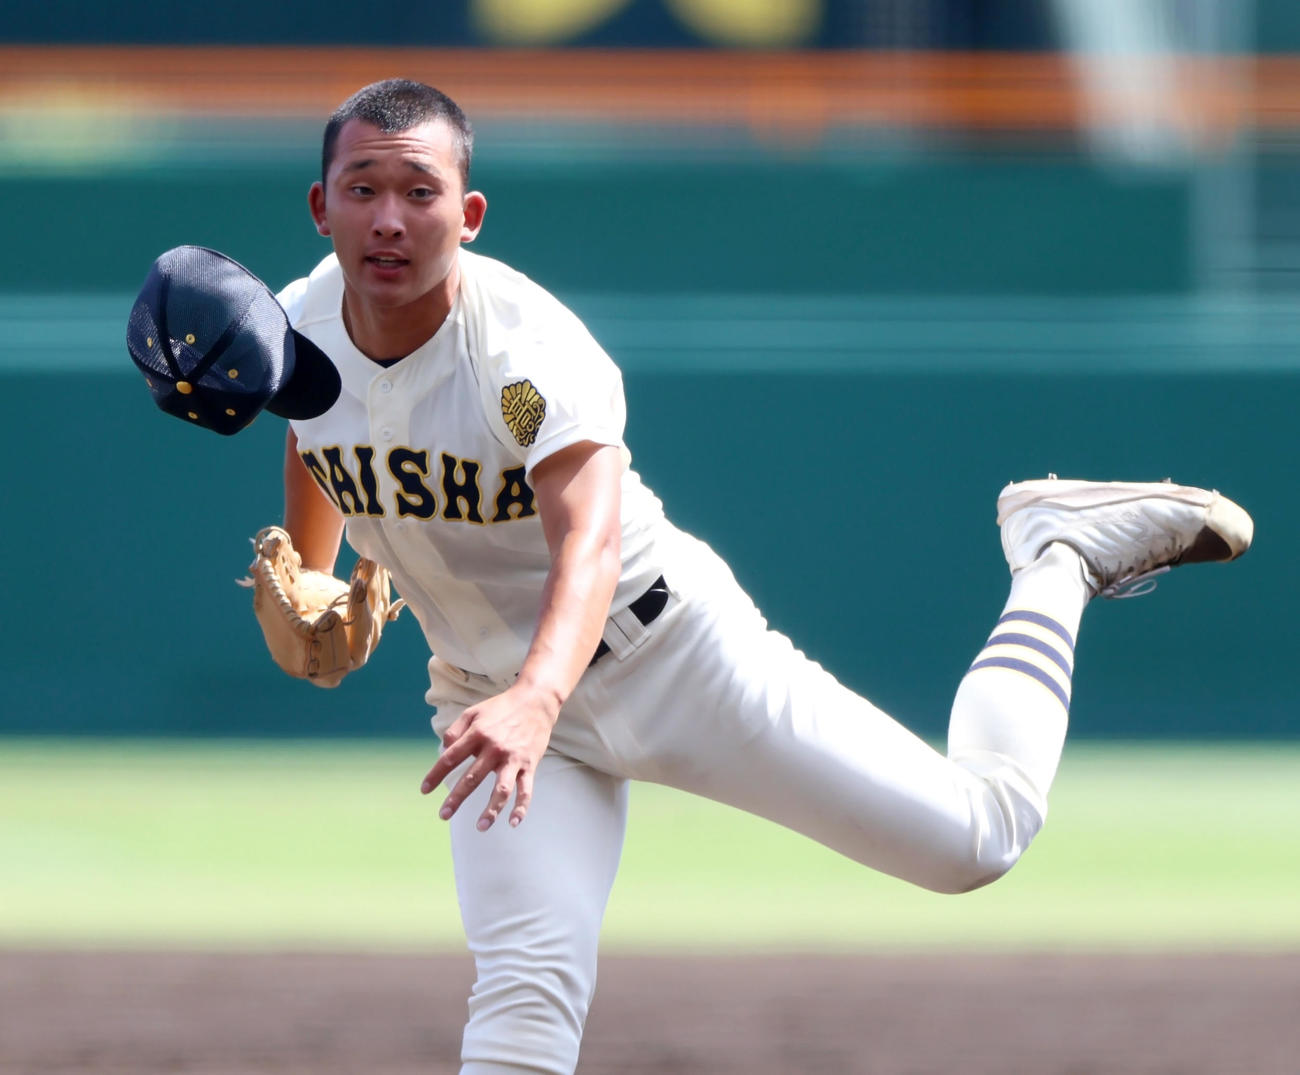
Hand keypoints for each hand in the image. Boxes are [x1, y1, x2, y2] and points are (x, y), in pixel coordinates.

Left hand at [419, 685, 559, 829]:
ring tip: (481, 826)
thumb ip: (456, 730)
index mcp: (477, 734)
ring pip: (501, 790)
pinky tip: (513, 822)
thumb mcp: (473, 711)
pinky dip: (521, 808)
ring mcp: (513, 758)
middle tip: (443, 815)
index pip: (451, 758)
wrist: (536, 700)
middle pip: (472, 778)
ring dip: (491, 810)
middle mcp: (494, 748)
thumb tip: (444, 749)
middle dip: (456, 799)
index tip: (425, 790)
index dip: (436, 774)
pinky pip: (526, 790)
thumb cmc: (502, 707)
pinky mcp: (529, 764)